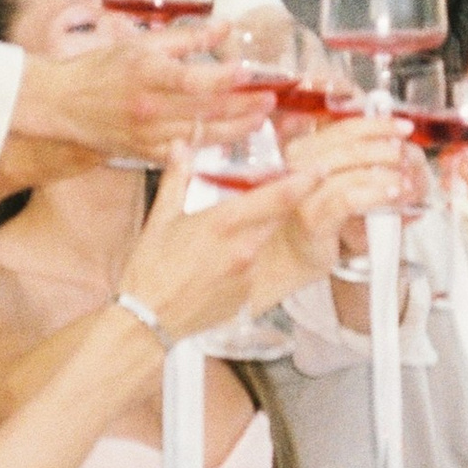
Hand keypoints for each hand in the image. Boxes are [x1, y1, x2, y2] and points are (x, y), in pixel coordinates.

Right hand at [9, 32, 268, 169]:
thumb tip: (225, 27)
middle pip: (206, 109)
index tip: (250, 72)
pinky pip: (186, 154)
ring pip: (202, 135)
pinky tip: (232, 141)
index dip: (226, 78)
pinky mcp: (145, 153)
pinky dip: (210, 149)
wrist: (62, 104)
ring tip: (261, 119)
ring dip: (236, 129)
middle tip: (271, 99)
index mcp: (147, 73)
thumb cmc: (100, 69)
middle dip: (244, 105)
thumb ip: (185, 38)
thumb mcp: (139, 43)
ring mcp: (148, 134)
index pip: (194, 78)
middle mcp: (149, 107)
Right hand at [116, 147, 322, 340]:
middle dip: (277, 206)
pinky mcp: (246, 296)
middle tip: (267, 197)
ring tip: (216, 246)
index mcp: (224, 223)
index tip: (319, 170)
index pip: (277, 197)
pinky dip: (241, 264)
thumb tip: (181, 147)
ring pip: (261, 244)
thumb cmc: (150, 270)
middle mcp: (243, 248)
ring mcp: (248, 275)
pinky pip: (252, 271)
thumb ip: (177, 178)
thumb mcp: (160, 218)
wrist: (148, 320)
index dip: (304, 181)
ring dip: (251, 237)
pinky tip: (215, 268)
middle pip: (275, 218)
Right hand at [267, 119, 422, 291]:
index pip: (345, 128)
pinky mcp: (313, 218)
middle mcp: (297, 165)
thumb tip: (399, 146)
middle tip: (408, 158)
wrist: (292, 254)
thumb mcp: (334, 180)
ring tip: (407, 182)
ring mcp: (303, 192)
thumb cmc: (317, 215)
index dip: (379, 125)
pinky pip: (349, 198)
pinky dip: (377, 193)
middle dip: (387, 150)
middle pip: (351, 147)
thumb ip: (356, 160)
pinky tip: (393, 194)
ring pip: (353, 171)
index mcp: (302, 148)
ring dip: (387, 174)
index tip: (404, 127)